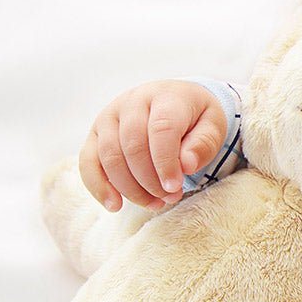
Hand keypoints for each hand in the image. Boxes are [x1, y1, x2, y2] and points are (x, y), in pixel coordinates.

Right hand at [79, 80, 227, 210]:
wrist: (173, 103)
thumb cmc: (196, 118)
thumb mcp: (213, 126)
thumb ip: (203, 144)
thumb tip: (186, 165)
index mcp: (165, 96)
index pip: (161, 129)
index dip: (166, 162)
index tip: (174, 187)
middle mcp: (132, 101)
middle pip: (132, 145)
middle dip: (150, 180)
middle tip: (169, 198)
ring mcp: (109, 116)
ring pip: (109, 156)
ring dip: (130, 187)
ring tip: (154, 203)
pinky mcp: (95, 133)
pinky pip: (88, 161)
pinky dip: (98, 186)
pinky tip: (115, 205)